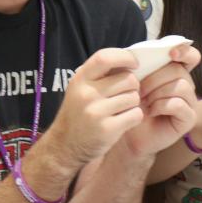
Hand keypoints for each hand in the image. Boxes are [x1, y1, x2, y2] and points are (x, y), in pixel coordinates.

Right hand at [48, 48, 143, 167]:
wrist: (65, 146)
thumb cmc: (78, 113)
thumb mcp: (80, 89)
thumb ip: (100, 75)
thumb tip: (129, 60)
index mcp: (80, 79)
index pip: (105, 57)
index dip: (125, 57)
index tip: (134, 63)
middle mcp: (86, 94)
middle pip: (127, 79)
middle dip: (133, 86)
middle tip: (125, 93)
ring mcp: (96, 112)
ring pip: (134, 97)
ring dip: (133, 103)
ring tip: (121, 109)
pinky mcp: (107, 129)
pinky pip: (136, 114)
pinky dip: (134, 117)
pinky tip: (123, 120)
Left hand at [123, 44, 200, 155]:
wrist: (127, 130)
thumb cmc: (129, 102)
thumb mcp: (131, 78)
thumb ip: (138, 62)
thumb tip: (140, 51)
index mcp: (174, 71)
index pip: (190, 55)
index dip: (184, 51)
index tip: (171, 54)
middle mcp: (186, 84)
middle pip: (178, 70)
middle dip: (154, 78)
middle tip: (139, 91)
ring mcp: (189, 101)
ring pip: (180, 85)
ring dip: (157, 92)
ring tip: (144, 102)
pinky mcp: (189, 118)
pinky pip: (178, 104)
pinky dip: (161, 105)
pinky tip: (151, 111)